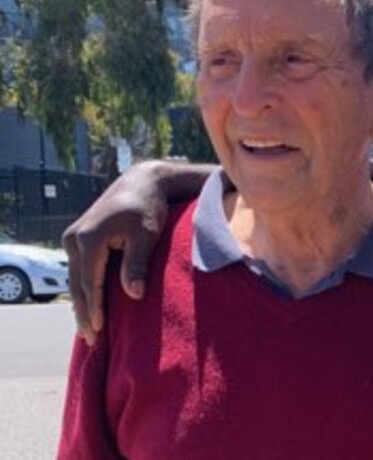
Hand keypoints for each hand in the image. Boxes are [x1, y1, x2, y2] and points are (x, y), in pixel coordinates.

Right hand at [62, 160, 170, 344]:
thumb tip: (133, 295)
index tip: (100, 331)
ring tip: (89, 330)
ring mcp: (73, 237)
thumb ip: (136, 263)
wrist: (141, 183)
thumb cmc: (148, 208)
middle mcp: (75, 238)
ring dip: (81, 304)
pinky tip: (88, 306)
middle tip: (91, 341)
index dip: (95, 309)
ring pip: (75, 279)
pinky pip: (79, 269)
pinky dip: (83, 288)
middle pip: (78, 284)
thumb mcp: (147, 234)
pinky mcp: (77, 237)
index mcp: (90, 238)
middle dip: (84, 313)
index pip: (90, 283)